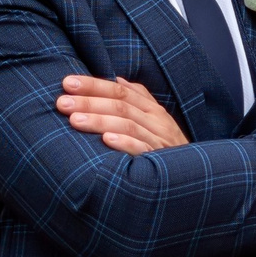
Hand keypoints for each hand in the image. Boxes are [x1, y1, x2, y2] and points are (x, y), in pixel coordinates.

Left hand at [58, 75, 188, 153]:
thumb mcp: (155, 120)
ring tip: (74, 121)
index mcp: (151, 109)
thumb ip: (138, 98)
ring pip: (128, 125)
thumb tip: (118, 78)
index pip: (120, 91)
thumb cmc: (166, 147)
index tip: (67, 83)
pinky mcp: (160, 160)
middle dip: (89, 102)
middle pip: (120, 106)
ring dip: (100, 121)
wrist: (193, 178)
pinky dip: (125, 144)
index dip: (94, 85)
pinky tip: (106, 141)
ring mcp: (159, 140)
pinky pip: (143, 150)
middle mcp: (156, 121)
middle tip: (62, 102)